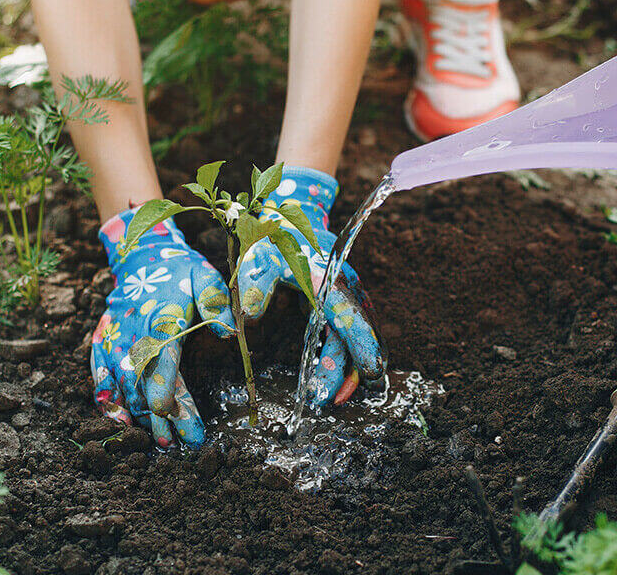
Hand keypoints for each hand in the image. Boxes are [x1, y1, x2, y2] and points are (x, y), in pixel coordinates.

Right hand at [91, 208, 234, 447]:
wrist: (139, 257)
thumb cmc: (180, 272)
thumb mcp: (205, 276)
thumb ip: (217, 302)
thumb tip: (229, 331)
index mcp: (161, 321)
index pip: (162, 363)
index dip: (167, 394)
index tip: (174, 419)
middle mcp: (133, 336)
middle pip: (144, 384)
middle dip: (160, 419)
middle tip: (177, 446)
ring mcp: (114, 342)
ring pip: (123, 387)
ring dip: (140, 416)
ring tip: (159, 443)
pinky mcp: (102, 345)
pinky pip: (99, 378)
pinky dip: (108, 402)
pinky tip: (121, 422)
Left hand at [237, 167, 385, 406]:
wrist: (288, 213)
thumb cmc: (272, 237)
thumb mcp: (257, 257)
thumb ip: (253, 284)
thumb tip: (249, 315)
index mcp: (328, 279)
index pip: (350, 318)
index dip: (360, 347)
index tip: (367, 373)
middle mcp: (344, 288)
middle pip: (356, 335)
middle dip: (348, 370)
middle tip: (331, 402)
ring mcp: (346, 294)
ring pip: (357, 336)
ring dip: (348, 367)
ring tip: (334, 398)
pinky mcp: (339, 300)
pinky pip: (348, 331)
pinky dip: (345, 355)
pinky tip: (334, 375)